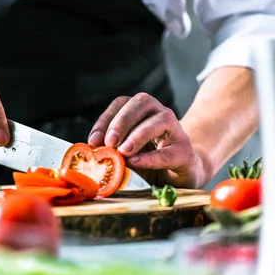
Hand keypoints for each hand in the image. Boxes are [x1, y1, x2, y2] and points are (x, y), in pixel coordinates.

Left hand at [87, 93, 208, 187]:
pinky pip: (168, 151)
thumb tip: (90, 151)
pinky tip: (136, 162)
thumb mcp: (127, 152)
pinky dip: (150, 157)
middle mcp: (160, 113)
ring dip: (138, 135)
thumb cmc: (150, 159)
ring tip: (123, 152)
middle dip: (122, 121)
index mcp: (142, 110)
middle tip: (109, 142)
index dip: (105, 119)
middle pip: (142, 102)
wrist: (183, 172)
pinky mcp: (185, 150)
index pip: (121, 103)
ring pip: (160, 120)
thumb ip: (111, 148)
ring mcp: (176, 129)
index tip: (94, 140)